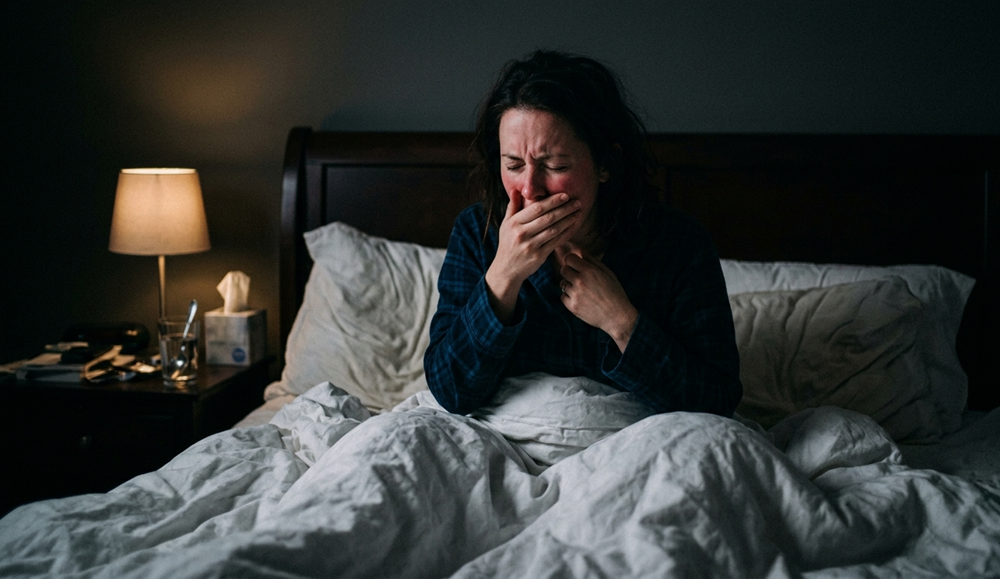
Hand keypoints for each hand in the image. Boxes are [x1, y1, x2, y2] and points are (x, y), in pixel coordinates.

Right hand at [485, 190, 581, 321]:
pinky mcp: (539, 256)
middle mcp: (521, 234)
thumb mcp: (505, 225)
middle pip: (547, 218)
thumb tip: (517, 189)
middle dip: (564, 209)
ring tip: (578, 212)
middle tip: (577, 202)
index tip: (565, 195)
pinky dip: (566, 233)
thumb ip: (513, 206)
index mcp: (513, 223)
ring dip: (568, 220)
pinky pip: (556, 242)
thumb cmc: (507, 244)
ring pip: (554, 230)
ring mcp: (530, 246)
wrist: (506, 269)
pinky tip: (573, 226)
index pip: (536, 208)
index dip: (552, 201)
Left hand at [556, 245, 637, 351]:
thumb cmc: (615, 293)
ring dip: (570, 285)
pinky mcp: (572, 307)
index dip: (573, 261)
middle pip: (563, 270)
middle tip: (579, 278)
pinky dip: (569, 297)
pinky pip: (562, 297)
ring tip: (583, 291)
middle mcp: (580, 281)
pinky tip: (580, 299)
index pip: (569, 258)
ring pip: (562, 284)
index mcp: (589, 271)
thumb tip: (580, 250)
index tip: (577, 265)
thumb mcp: (608, 273)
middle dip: (569, 272)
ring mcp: (575, 295)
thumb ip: (593, 260)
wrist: (617, 316)